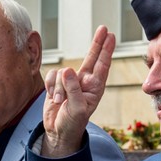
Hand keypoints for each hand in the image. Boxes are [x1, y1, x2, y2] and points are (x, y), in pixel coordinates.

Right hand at [41, 25, 114, 156]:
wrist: (57, 132)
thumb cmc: (72, 124)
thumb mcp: (76, 109)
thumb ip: (73, 89)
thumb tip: (68, 70)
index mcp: (94, 88)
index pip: (102, 65)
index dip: (106, 50)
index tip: (111, 36)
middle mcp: (84, 82)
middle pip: (91, 57)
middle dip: (96, 43)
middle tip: (103, 28)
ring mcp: (70, 82)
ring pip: (62, 72)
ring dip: (58, 87)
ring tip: (59, 102)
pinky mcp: (56, 84)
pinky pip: (51, 76)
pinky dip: (50, 86)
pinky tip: (52, 98)